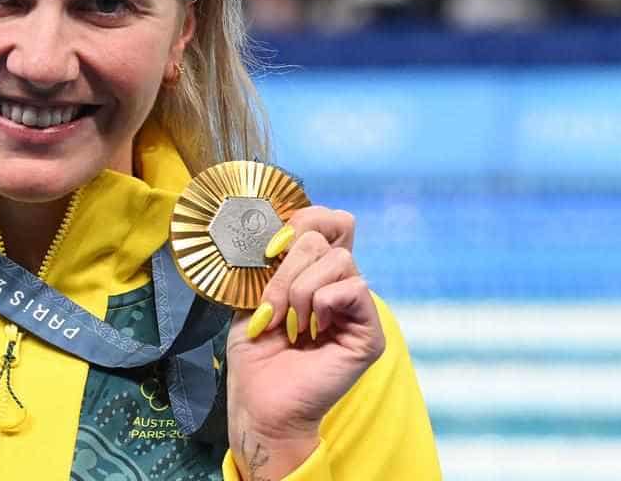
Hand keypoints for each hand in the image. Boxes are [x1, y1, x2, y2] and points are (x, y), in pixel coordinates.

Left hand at [224, 206, 384, 478]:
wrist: (259, 401)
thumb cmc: (255, 354)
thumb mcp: (251, 294)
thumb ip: (269, 259)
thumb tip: (275, 226)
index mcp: (314, 272)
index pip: (329, 220)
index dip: (302, 220)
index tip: (270, 249)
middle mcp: (339, 285)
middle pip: (324, 236)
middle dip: (287, 269)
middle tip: (273, 307)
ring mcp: (356, 308)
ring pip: (338, 260)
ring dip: (300, 290)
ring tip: (291, 323)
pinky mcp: (369, 333)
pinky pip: (354, 289)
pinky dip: (324, 303)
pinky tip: (312, 331)